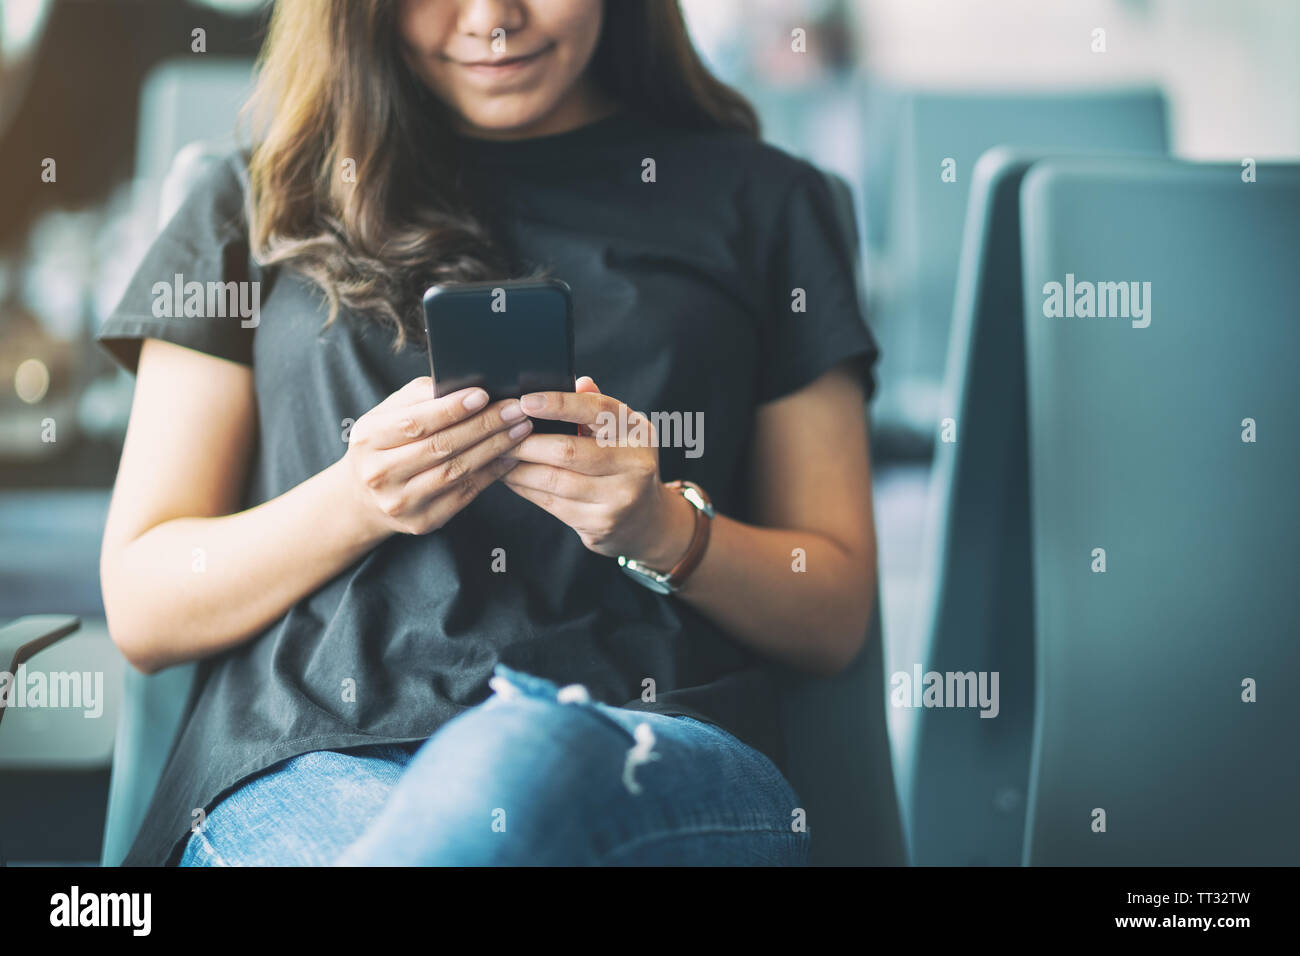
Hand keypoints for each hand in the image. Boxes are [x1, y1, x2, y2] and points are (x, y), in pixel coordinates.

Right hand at [341, 376, 531, 535]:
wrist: (364, 498)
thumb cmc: (384, 445)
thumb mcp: (387, 415)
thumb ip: (419, 397)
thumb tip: (464, 384)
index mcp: (368, 439)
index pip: (415, 422)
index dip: (451, 409)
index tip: (483, 395)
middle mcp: (380, 473)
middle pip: (440, 447)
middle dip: (483, 425)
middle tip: (515, 409)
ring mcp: (401, 501)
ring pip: (456, 471)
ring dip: (494, 448)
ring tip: (520, 429)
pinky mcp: (422, 521)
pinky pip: (464, 494)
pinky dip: (491, 473)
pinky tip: (510, 456)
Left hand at [502, 376, 695, 564]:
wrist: (645, 520)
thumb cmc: (624, 465)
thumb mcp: (621, 433)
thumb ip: (597, 408)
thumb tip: (576, 382)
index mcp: (638, 432)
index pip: (597, 410)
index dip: (559, 404)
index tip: (525, 402)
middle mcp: (635, 464)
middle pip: (568, 450)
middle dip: (526, 442)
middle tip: (499, 434)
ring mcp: (619, 498)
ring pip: (554, 480)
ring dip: (519, 468)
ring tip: (498, 456)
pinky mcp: (599, 524)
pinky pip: (550, 503)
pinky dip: (525, 488)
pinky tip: (511, 478)